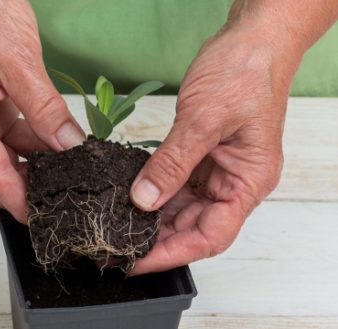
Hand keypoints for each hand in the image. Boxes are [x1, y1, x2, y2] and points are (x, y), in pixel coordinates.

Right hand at [0, 0, 84, 222]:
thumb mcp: (21, 62)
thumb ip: (45, 109)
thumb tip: (70, 145)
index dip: (16, 199)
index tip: (40, 216)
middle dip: (23, 188)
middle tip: (58, 197)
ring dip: (29, 167)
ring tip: (63, 170)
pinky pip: (5, 140)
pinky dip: (29, 147)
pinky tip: (53, 145)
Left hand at [130, 24, 301, 273]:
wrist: (251, 42)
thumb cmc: (244, 73)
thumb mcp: (203, 119)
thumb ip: (172, 163)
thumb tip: (144, 199)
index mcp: (248, 182)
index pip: (211, 236)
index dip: (173, 254)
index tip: (138, 261)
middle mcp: (234, 183)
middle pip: (195, 227)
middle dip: (158, 239)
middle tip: (118, 244)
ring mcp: (217, 171)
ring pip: (183, 209)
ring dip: (154, 219)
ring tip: (120, 226)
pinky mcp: (202, 157)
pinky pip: (177, 184)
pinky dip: (156, 193)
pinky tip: (133, 197)